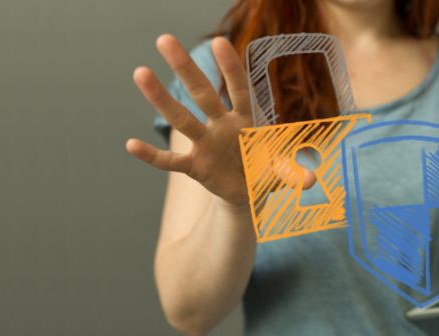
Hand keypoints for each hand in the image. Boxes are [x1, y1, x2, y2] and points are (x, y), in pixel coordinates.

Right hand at [125, 35, 315, 206]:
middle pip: (202, 93)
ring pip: (182, 118)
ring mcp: (206, 144)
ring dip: (161, 98)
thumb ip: (292, 167)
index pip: (239, 89)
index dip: (231, 68)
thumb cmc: (266, 169)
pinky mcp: (195, 167)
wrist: (249, 193)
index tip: (219, 42)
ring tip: (140, 72)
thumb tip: (307, 172)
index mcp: (247, 119)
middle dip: (185, 67)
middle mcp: (222, 126)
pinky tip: (131, 144)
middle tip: (165, 39)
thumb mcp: (284, 168)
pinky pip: (170, 161)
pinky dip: (151, 155)